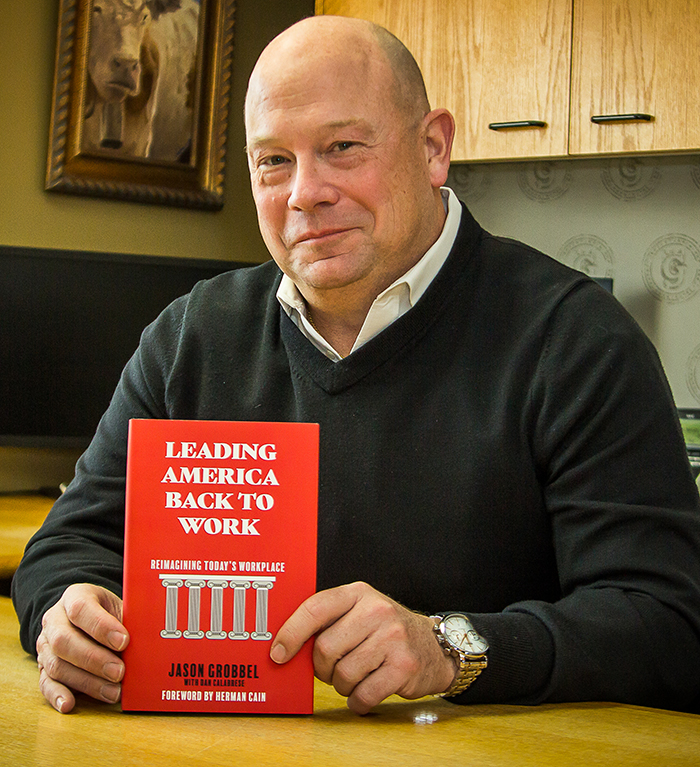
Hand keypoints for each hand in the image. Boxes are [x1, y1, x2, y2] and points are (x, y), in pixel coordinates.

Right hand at [35, 583, 128, 712]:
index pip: (81, 608)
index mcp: (75, 596)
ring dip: (86, 681)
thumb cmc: (110, 614)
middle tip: (119, 672)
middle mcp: (55, 619)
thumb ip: (130, 620)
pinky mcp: (42, 668)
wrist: (89, 618)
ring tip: (113, 691)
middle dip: (94, 659)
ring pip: (57, 665)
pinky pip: (45, 683)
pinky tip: (70, 704)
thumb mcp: (121, 607)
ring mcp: (45, 644)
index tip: (124, 641)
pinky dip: (57, 695)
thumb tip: (152, 638)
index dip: (101, 626)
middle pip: (64, 640)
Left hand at [270, 581, 455, 713]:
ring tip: (355, 676)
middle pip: (325, 648)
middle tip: (332, 669)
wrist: (432, 646)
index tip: (278, 653)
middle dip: (323, 668)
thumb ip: (328, 621)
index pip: (315, 608)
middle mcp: (376, 610)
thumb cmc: (384, 631)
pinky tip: (366, 690)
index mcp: (358, 593)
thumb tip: (284, 647)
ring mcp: (393, 638)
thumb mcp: (359, 611)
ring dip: (342, 685)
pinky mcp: (404, 667)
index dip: (291, 633)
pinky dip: (358, 700)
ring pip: (343, 675)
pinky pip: (363, 695)